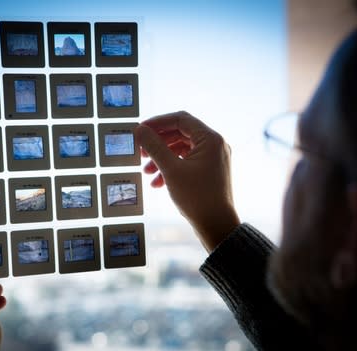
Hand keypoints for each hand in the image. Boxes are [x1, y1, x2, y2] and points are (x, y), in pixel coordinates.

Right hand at [136, 111, 240, 251]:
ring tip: (146, 172)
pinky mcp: (210, 171)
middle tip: (141, 153)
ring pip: (182, 149)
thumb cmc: (197, 197)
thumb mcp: (170, 169)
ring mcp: (214, 158)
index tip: (140, 130)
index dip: (158, 123)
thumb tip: (140, 130)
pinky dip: (172, 168)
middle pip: (181, 134)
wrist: (217, 225)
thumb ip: (154, 147)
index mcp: (210, 139)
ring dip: (162, 158)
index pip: (180, 119)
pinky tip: (157, 183)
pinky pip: (188, 162)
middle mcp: (215, 145)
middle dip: (158, 144)